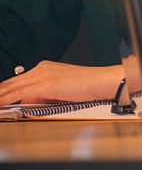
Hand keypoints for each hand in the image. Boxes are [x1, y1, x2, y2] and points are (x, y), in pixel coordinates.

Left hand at [0, 61, 122, 104]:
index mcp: (45, 68)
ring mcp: (43, 75)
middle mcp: (42, 68)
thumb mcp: (60, 89)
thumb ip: (42, 94)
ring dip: (0, 96)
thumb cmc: (88, 86)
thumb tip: (27, 102)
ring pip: (10, 87)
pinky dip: (4, 100)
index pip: (15, 80)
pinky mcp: (46, 85)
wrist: (103, 82)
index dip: (2, 90)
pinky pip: (18, 93)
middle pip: (9, 82)